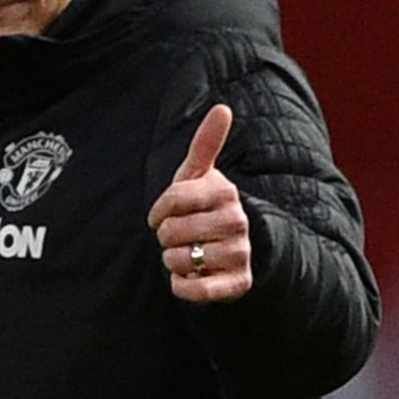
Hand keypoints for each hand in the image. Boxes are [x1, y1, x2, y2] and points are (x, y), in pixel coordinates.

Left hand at [148, 103, 251, 303]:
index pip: (173, 199)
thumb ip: (206, 143)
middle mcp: (237, 222)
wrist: (228, 251)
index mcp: (225, 192)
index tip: (161, 215)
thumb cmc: (202, 208)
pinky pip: (195, 291)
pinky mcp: (237, 284)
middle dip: (166, 237)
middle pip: (172, 232)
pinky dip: (182, 287)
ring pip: (179, 261)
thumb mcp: (199, 176)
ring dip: (173, 261)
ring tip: (187, 254)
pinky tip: (189, 277)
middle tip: (179, 236)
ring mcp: (239, 254)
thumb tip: (222, 107)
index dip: (159, 210)